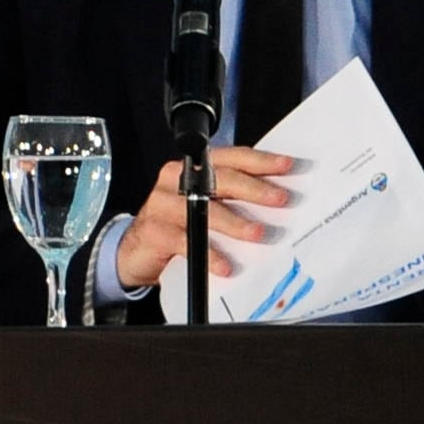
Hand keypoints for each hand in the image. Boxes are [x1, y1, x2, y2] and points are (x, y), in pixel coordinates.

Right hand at [112, 146, 300, 291]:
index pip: (231, 157)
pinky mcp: (154, 231)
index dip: (260, 161)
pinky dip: (209, 254)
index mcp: (193, 167)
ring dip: (235, 222)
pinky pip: (186, 241)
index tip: (287, 166)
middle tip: (280, 199)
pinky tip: (225, 265)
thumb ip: (231, 199)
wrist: (137, 251)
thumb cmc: (178, 225)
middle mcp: (176, 179)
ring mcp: (162, 204)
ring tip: (257, 234)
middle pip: (219, 179)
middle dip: (254, 189)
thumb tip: (276, 200)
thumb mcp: (204, 206)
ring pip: (203, 209)